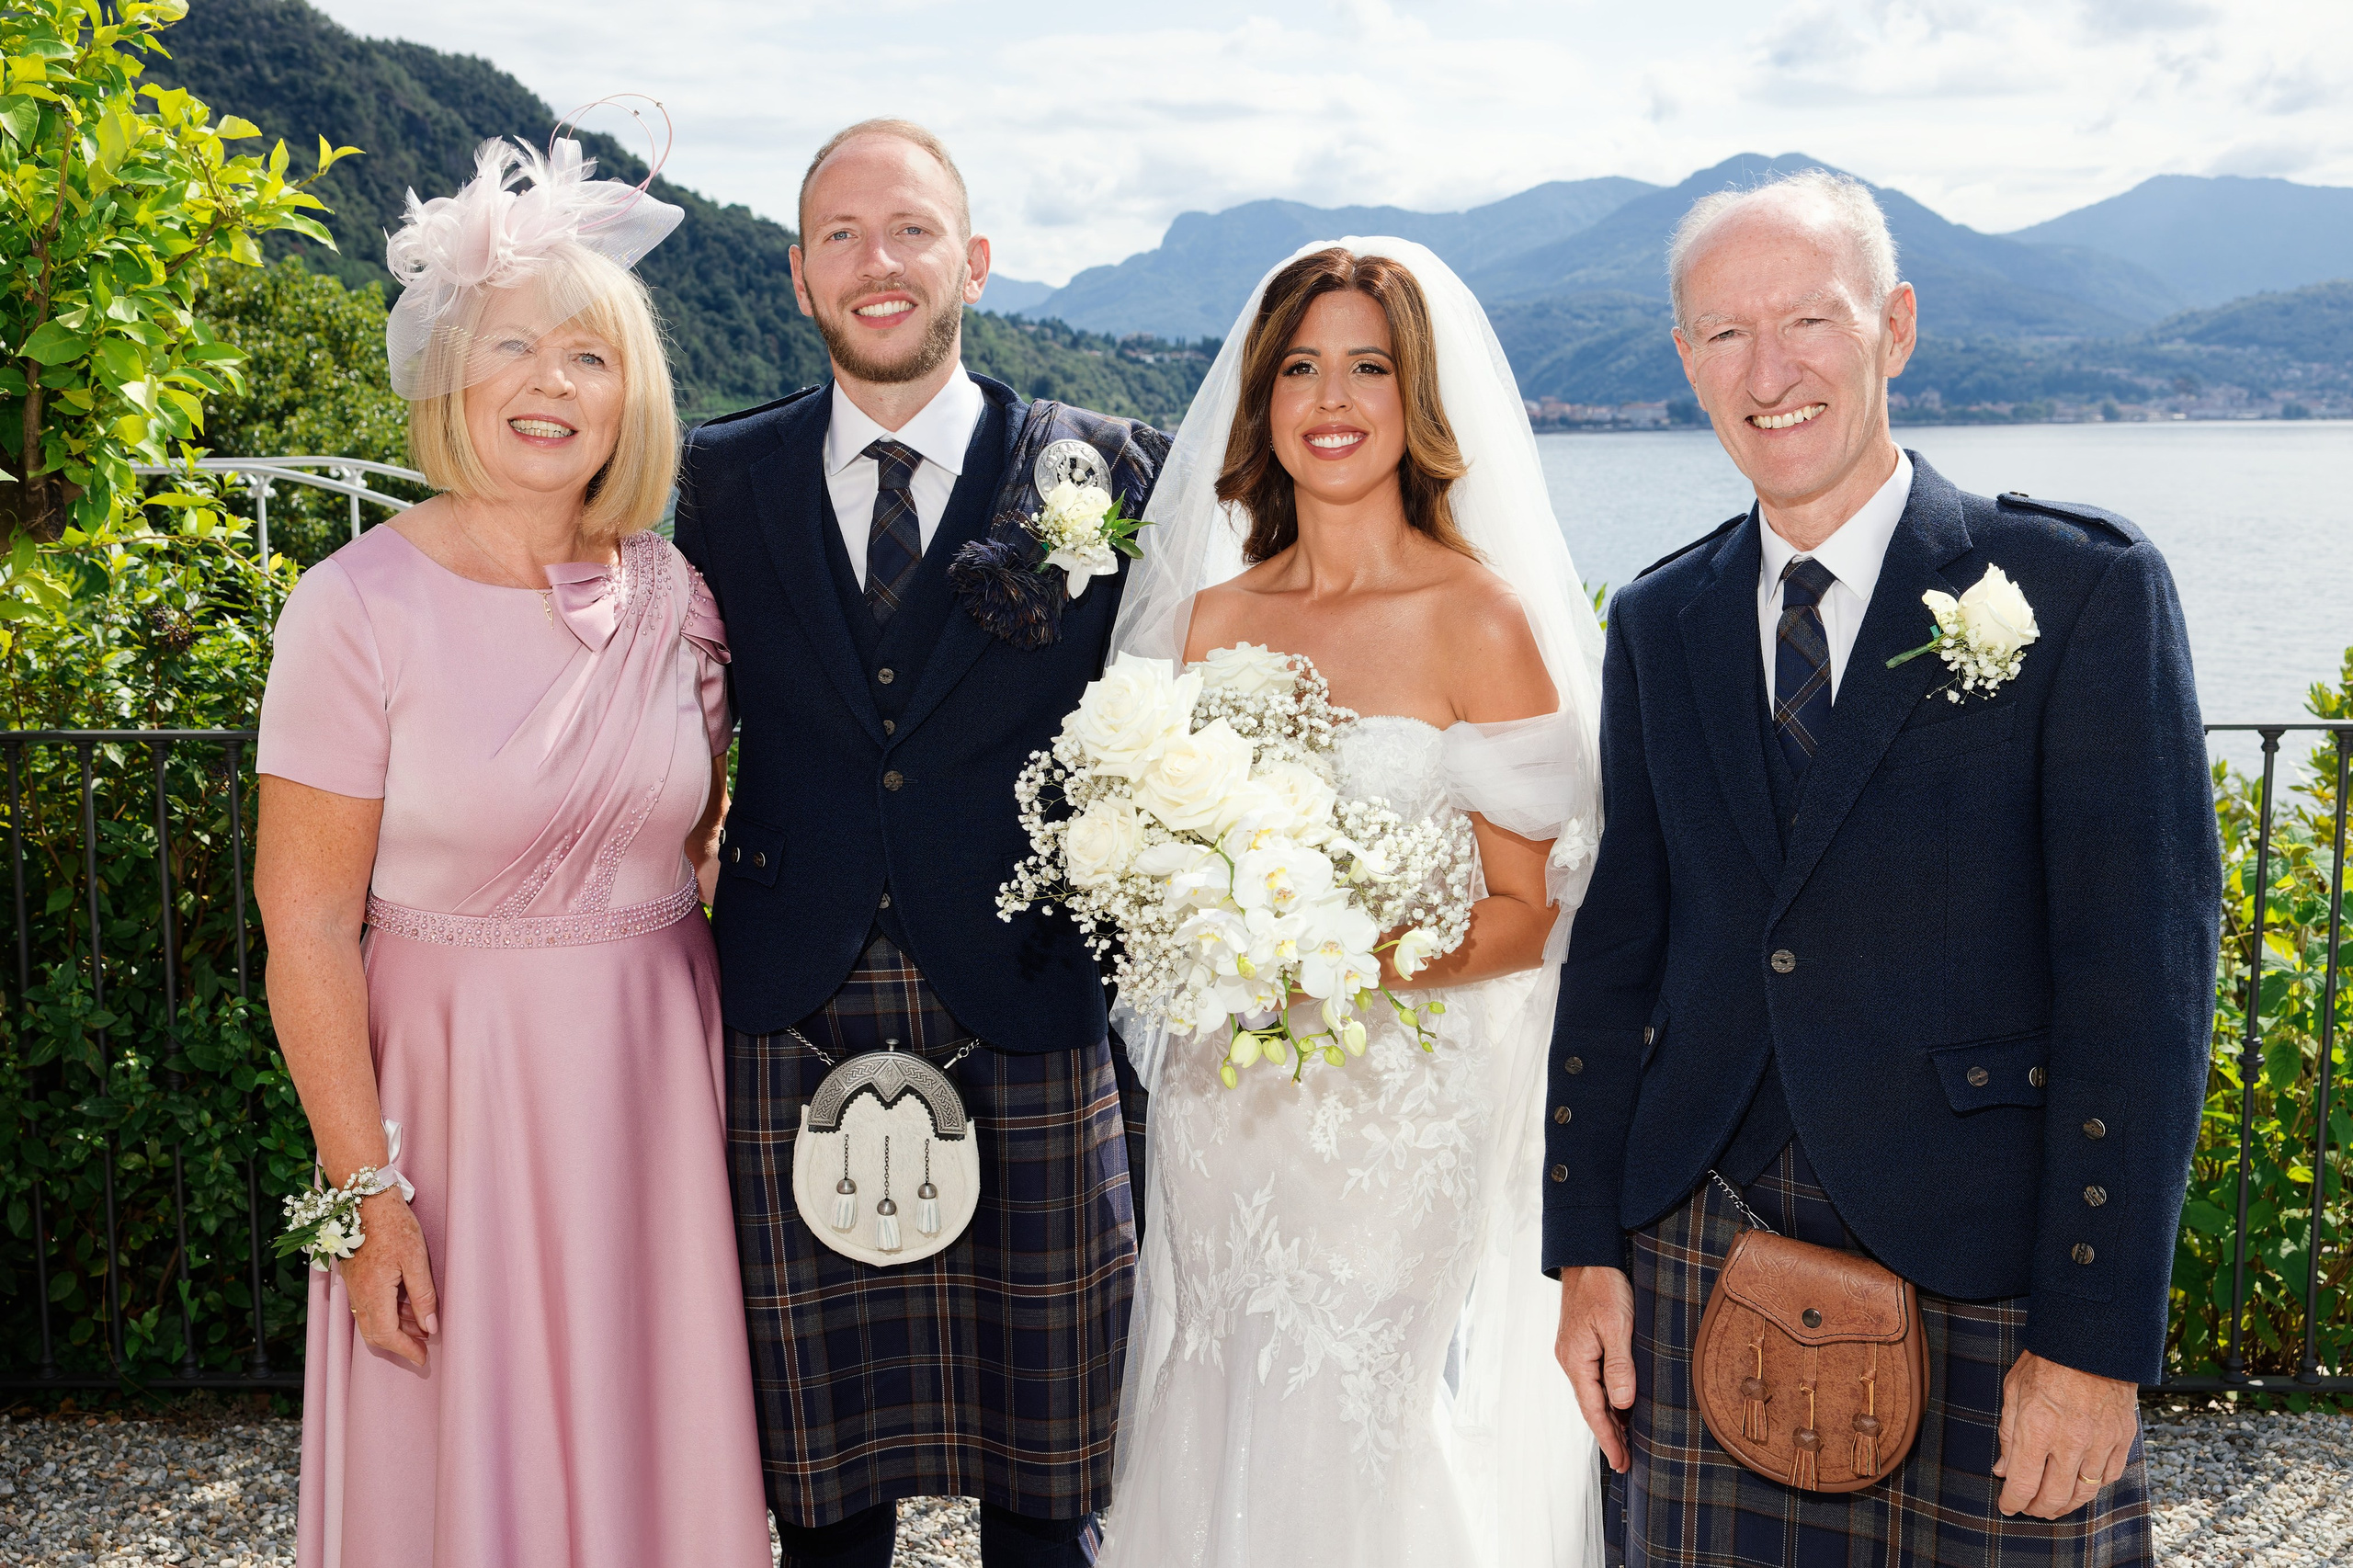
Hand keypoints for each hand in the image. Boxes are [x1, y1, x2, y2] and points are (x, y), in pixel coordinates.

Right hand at [337, 1189, 438, 1368]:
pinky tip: (405, 1306)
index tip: (423, 1359)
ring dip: (394, 1328)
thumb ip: (423, 1296)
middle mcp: (359, 1295)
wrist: (366, 1200)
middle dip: (399, 1344)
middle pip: (375, 1334)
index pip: (387, 1335)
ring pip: (370, 1321)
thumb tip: (430, 1326)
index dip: (406, 1350)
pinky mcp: (354, 1278)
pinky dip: (386, 1314)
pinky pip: (367, 1307)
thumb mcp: (416, 1259)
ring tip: (420, 1326)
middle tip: (423, 1346)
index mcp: (374, 1293)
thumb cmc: (394, 1225)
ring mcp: (354, 1287)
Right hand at [1555, 1266, 1637, 1471]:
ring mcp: (1574, 1351)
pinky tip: (1619, 1403)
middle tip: (1626, 1461)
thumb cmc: (1602, 1286)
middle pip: (1591, 1406)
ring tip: (1626, 1440)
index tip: (1621, 1462)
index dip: (1608, 1438)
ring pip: (1592, 1393)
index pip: (1593, 1410)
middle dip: (1608, 1434)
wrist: (1587, 1255)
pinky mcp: (1581, 1342)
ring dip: (1608, 1417)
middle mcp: (1571, 1359)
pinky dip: (1606, 1397)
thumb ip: (1619, 1365)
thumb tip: (1623, 1404)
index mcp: (1576, 1360)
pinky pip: (1593, 1379)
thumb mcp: (1616, 1325)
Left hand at [1993, 1349, 2137, 1517]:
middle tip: (2030, 1509)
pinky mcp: (2121, 1440)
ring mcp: (2100, 1443)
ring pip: (2084, 1493)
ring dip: (2066, 1504)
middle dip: (2038, 1508)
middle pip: (2054, 1496)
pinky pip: (2108, 1477)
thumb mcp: (2014, 1391)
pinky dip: (2093, 1486)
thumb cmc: (2046, 1362)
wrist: (2091, 1341)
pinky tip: (2081, 1485)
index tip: (2007, 1506)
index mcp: (2037, 1429)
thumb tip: (2003, 1469)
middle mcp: (2070, 1442)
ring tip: (2053, 1504)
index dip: (2013, 1501)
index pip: (2023, 1483)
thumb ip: (2007, 1433)